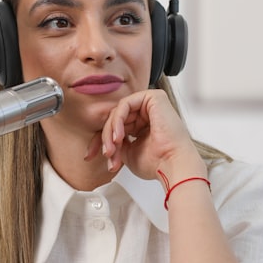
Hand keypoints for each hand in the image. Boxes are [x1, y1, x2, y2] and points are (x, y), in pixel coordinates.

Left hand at [87, 89, 204, 180]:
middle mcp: (148, 113)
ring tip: (112, 149)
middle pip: (115, 119)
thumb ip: (115, 141)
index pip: (116, 127)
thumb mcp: (127, 153)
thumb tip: (103, 139)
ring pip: (117, 112)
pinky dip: (117, 121)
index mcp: (143, 125)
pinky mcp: (153, 97)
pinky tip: (119, 136)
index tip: (90, 156)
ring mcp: (150, 104)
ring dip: (110, 132)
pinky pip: (124, 104)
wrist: (172, 165)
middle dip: (105, 138)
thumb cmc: (157, 163)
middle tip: (107, 154)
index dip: (101, 141)